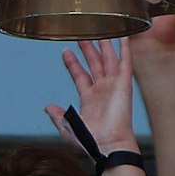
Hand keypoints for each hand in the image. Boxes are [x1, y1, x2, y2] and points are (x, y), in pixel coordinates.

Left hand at [45, 39, 137, 155]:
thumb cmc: (91, 142)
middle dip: (88, 49)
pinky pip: (126, 63)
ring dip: (105, 45)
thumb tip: (48, 107)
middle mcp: (103, 91)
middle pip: (95, 64)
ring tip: (101, 30)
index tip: (66, 51)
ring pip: (109, 60)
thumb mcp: (68, 128)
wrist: (108, 145)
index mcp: (90, 100)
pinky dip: (125, 50)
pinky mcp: (125, 85)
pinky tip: (124, 37)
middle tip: (82, 34)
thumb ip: (58, 116)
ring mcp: (114, 87)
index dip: (73, 63)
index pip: (80, 76)